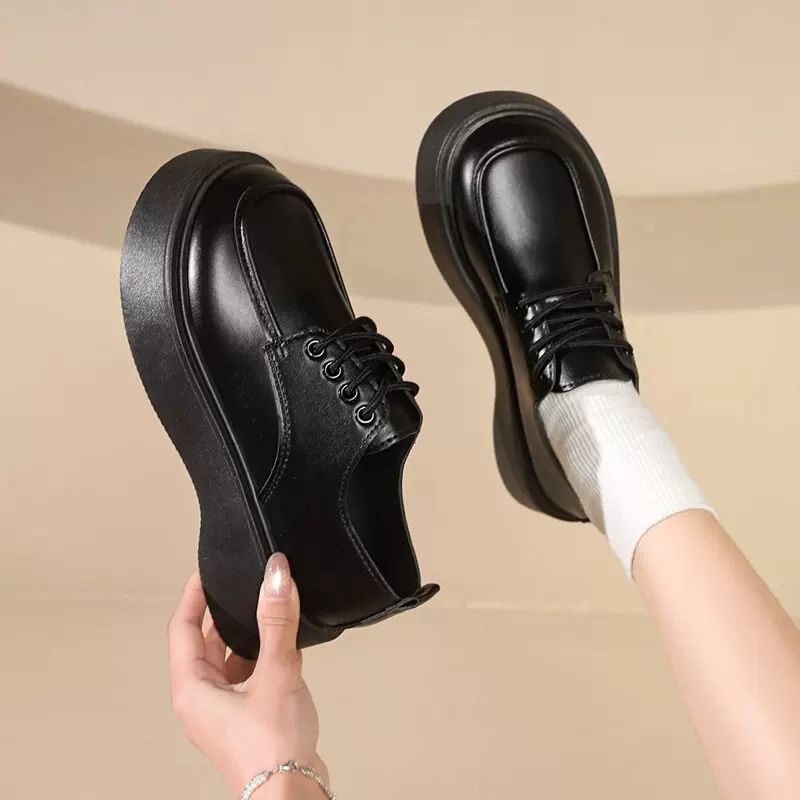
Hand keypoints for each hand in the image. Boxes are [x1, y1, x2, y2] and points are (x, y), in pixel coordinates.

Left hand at [168, 554, 326, 795]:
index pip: (181, 629)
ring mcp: (222, 713)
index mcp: (192, 689)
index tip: (206, 571)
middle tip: (242, 586)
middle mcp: (201, 701)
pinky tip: (283, 649)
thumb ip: (277, 621)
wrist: (291, 796)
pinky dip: (259, 658)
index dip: (193, 596)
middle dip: (223, 615)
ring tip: (268, 613)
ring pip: (226, 661)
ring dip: (245, 637)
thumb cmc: (271, 748)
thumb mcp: (276, 672)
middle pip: (203, 644)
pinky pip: (245, 677)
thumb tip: (275, 576)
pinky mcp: (244, 720)